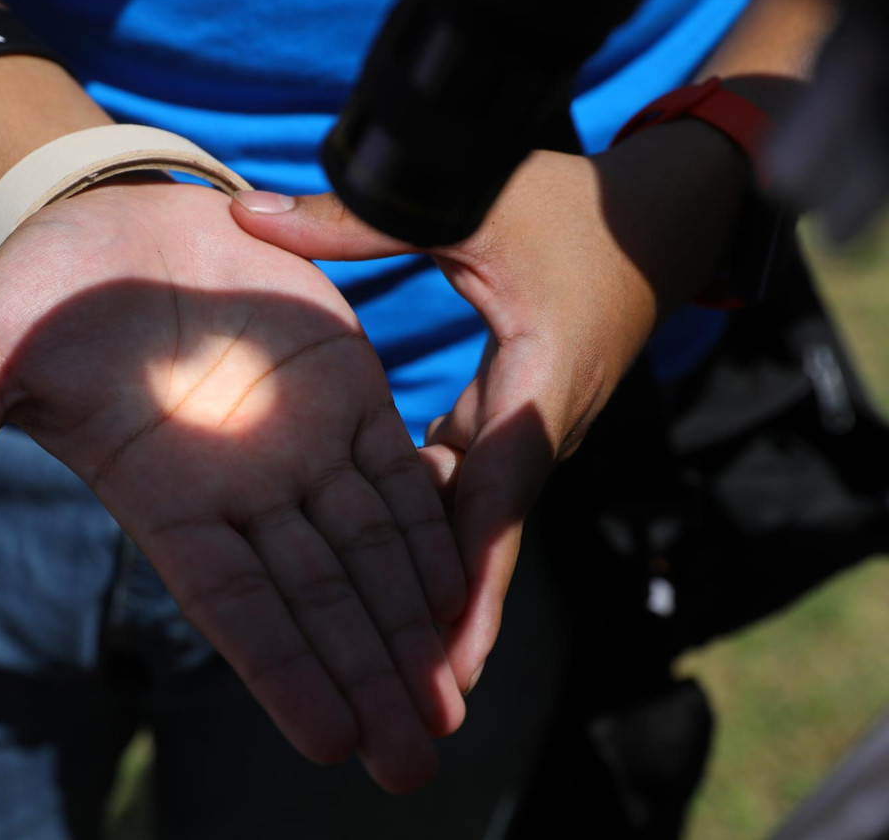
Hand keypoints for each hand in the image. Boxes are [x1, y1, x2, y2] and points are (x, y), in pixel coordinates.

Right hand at [0, 179, 470, 791]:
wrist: (112, 220)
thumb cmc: (41, 295)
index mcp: (168, 498)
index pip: (234, 607)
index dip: (281, 671)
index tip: (333, 742)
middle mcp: (242, 489)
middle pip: (317, 601)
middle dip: (366, 679)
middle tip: (415, 763)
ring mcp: (300, 442)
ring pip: (369, 551)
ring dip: (412, 627)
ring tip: (450, 706)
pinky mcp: (346, 389)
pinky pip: (399, 472)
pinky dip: (432, 530)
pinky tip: (468, 588)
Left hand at [232, 132, 747, 693]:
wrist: (658, 224)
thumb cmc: (575, 209)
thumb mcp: (477, 201)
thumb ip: (365, 215)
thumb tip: (247, 213)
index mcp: (536, 389)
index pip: (496, 500)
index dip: (466, 585)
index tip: (441, 662)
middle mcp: (532, 430)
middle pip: (476, 540)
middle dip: (442, 620)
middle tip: (401, 703)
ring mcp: (520, 432)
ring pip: (465, 523)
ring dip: (428, 588)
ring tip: (378, 662)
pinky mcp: (505, 422)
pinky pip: (460, 489)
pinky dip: (422, 531)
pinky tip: (368, 571)